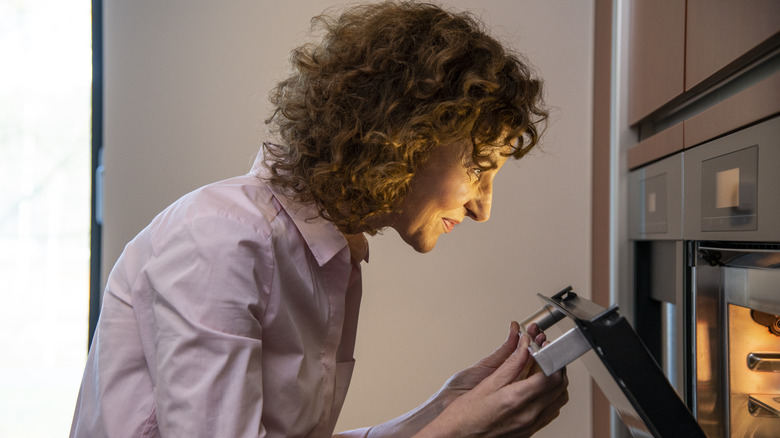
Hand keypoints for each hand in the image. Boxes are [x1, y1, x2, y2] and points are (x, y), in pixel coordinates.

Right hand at [416, 322, 568, 437]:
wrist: (457, 437)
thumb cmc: (465, 414)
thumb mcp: (487, 382)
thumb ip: (511, 363)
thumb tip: (524, 346)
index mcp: (517, 400)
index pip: (550, 376)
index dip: (552, 358)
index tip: (546, 349)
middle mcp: (528, 415)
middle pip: (559, 387)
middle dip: (557, 367)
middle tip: (547, 355)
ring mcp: (530, 425)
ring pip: (559, 400)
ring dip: (557, 382)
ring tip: (544, 370)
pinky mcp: (529, 431)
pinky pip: (551, 412)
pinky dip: (551, 397)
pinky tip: (539, 389)